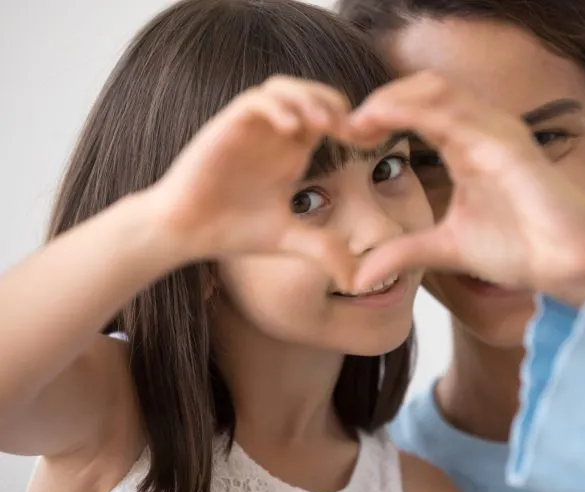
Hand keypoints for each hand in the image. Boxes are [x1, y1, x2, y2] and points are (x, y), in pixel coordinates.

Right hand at [145, 77, 355, 288]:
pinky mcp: (226, 127)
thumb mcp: (289, 239)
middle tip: (349, 129)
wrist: (185, 231)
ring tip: (324, 124)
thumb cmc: (232, 230)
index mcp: (292, 152)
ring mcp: (250, 128)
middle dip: (334, 103)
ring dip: (307, 98)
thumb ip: (323, 250)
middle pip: (311, 93)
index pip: (328, 118)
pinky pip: (255, 101)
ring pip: (283, 88)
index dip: (353, 124)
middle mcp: (273, 135)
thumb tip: (356, 281)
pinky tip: (291, 130)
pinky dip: (276, 107)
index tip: (370, 142)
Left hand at [346, 72, 584, 302]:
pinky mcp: (510, 146)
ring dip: (392, 98)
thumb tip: (357, 278)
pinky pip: (460, 113)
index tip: (347, 137)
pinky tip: (387, 122)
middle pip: (423, 89)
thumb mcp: (445, 249)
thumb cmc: (519, 248)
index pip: (418, 109)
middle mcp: (481, 131)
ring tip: (359, 122)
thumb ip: (404, 252)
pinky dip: (417, 110)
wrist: (567, 266)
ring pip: (438, 90)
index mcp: (466, 146)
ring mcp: (497, 133)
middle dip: (380, 100)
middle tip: (346, 126)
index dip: (379, 115)